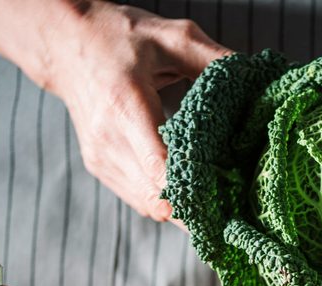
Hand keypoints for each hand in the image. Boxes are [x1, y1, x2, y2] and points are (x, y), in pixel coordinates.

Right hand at [41, 2, 231, 222]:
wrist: (64, 42)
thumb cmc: (119, 37)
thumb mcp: (170, 37)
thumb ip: (214, 60)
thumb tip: (257, 82)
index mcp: (126, 106)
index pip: (160, 167)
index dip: (195, 191)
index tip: (229, 200)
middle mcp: (109, 139)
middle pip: (158, 197)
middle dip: (198, 208)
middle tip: (235, 211)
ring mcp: (101, 157)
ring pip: (150, 206)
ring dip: (183, 210)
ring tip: (218, 206)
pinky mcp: (100, 167)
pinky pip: (139, 199)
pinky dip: (165, 201)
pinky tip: (190, 194)